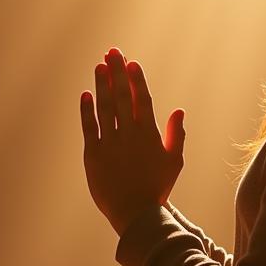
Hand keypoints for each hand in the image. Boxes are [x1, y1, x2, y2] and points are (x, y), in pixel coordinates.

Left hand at [80, 47, 185, 237]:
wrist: (134, 214)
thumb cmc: (156, 188)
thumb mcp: (174, 162)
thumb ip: (177, 135)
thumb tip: (179, 110)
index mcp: (149, 135)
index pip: (142, 100)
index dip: (137, 79)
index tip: (131, 62)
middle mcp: (129, 135)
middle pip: (122, 97)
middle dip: (117, 72)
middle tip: (112, 52)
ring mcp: (109, 144)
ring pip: (104, 108)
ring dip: (102, 85)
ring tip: (99, 66)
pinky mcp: (93, 155)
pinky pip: (89, 128)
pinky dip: (87, 110)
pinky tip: (86, 94)